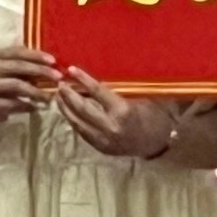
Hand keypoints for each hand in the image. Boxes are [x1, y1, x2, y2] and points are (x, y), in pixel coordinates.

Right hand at [0, 44, 60, 128]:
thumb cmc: (0, 84)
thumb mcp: (8, 69)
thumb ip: (24, 62)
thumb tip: (51, 59)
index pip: (17, 51)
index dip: (36, 55)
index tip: (53, 60)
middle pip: (19, 66)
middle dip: (41, 71)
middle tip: (58, 77)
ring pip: (18, 85)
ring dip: (37, 91)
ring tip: (50, 96)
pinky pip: (14, 103)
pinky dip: (28, 105)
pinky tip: (37, 107)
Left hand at [54, 70, 179, 161]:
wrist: (158, 143)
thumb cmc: (153, 115)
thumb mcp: (140, 97)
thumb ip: (119, 90)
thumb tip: (99, 75)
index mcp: (122, 111)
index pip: (97, 92)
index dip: (83, 79)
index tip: (72, 70)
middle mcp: (110, 126)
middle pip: (82, 108)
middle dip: (68, 95)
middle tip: (60, 83)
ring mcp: (104, 140)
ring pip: (78, 122)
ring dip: (65, 108)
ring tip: (58, 95)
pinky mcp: (100, 147)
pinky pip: (82, 132)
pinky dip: (73, 120)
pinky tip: (67, 111)